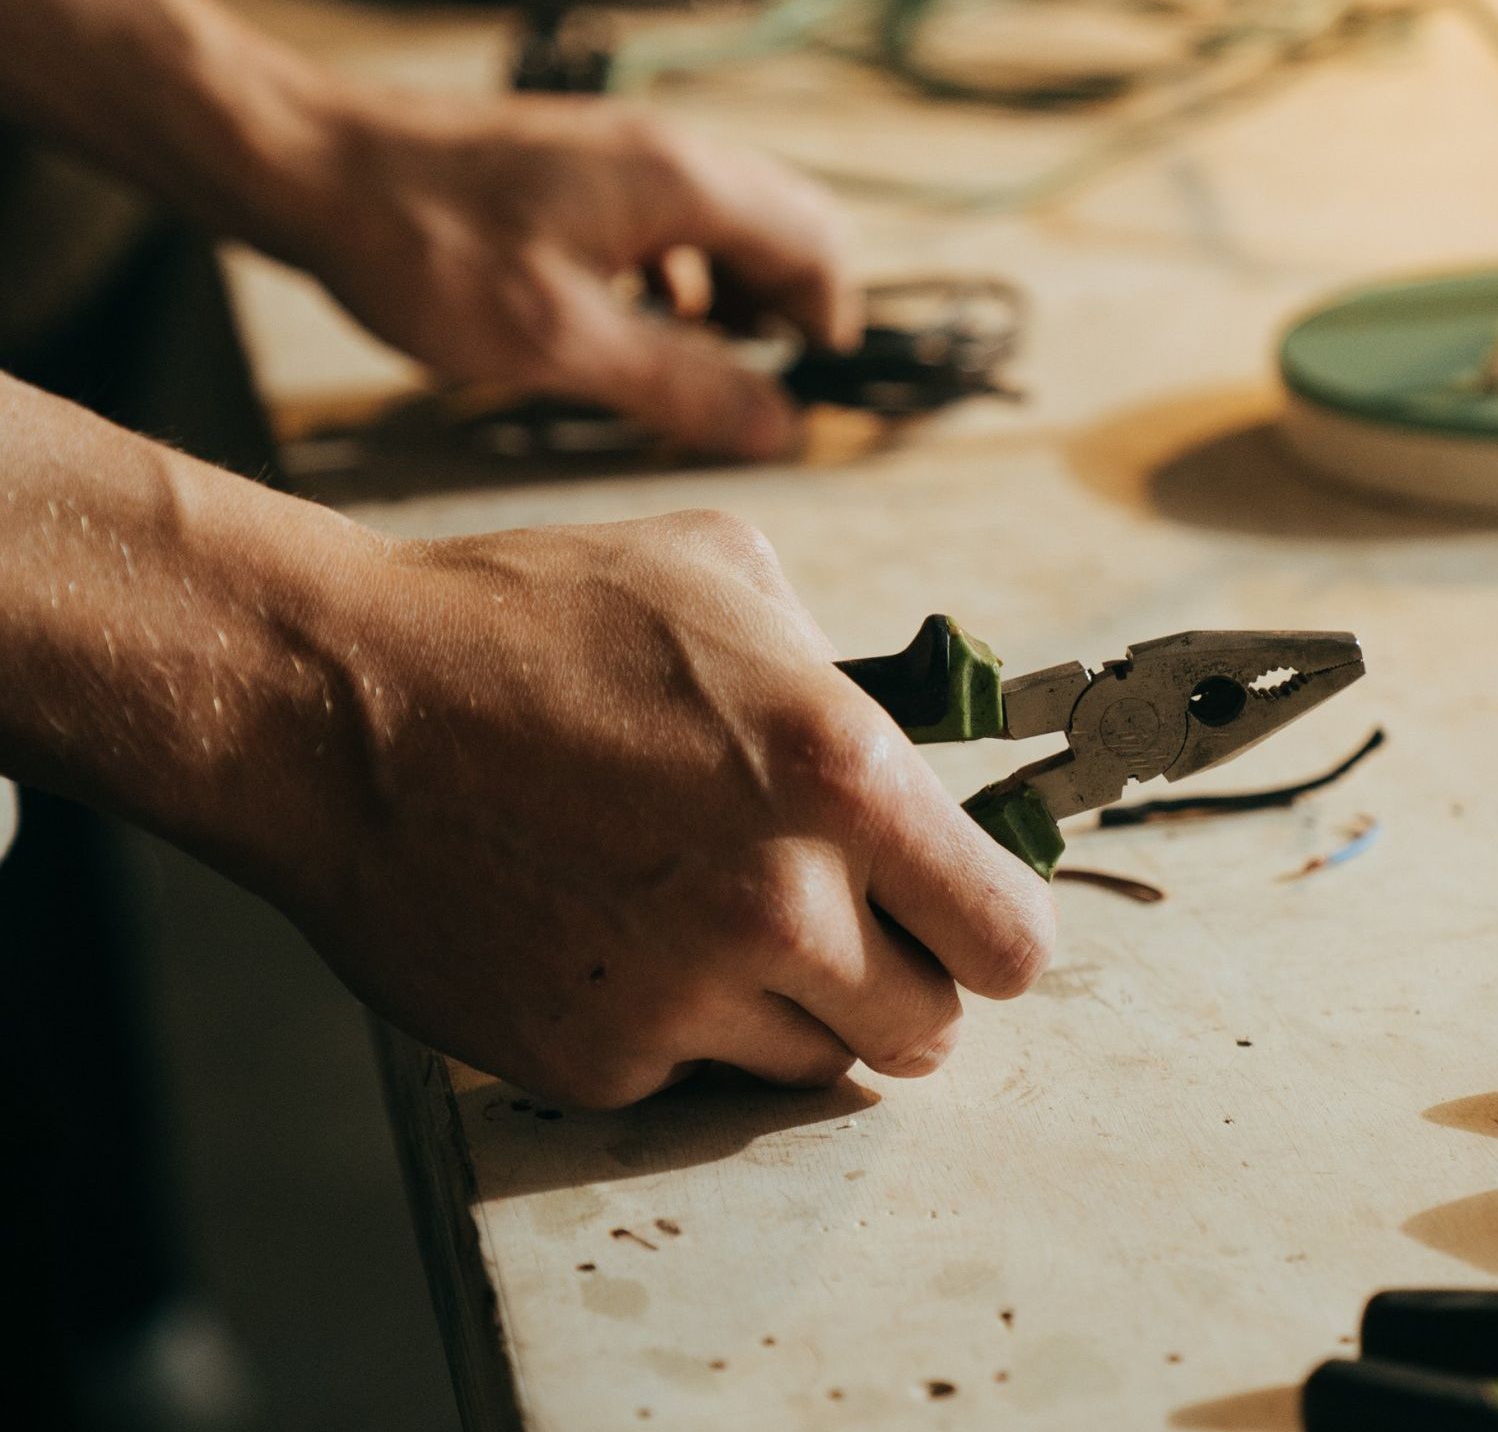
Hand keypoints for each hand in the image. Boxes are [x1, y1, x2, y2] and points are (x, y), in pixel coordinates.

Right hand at [278, 509, 1055, 1106]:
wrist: (342, 707)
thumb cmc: (530, 622)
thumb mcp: (724, 577)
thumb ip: (842, 667)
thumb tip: (897, 738)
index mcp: (840, 776)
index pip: (1007, 937)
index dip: (994, 927)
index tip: (967, 912)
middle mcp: (780, 904)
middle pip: (931, 1028)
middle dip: (906, 977)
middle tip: (849, 921)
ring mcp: (682, 996)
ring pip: (816, 1061)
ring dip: (795, 1003)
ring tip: (713, 911)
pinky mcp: (593, 1059)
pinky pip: (691, 1068)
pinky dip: (677, 1019)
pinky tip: (615, 929)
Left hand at [288, 88, 858, 459]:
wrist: (311, 164)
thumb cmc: (426, 250)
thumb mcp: (563, 344)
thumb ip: (684, 388)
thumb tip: (782, 430)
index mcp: (684, 183)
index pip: (818, 247)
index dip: (825, 328)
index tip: (798, 393)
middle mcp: (670, 149)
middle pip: (788, 224)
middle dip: (788, 308)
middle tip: (749, 382)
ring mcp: (624, 148)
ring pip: (733, 220)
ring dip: (738, 292)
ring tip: (693, 361)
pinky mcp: (583, 162)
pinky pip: (675, 215)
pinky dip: (685, 271)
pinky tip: (636, 318)